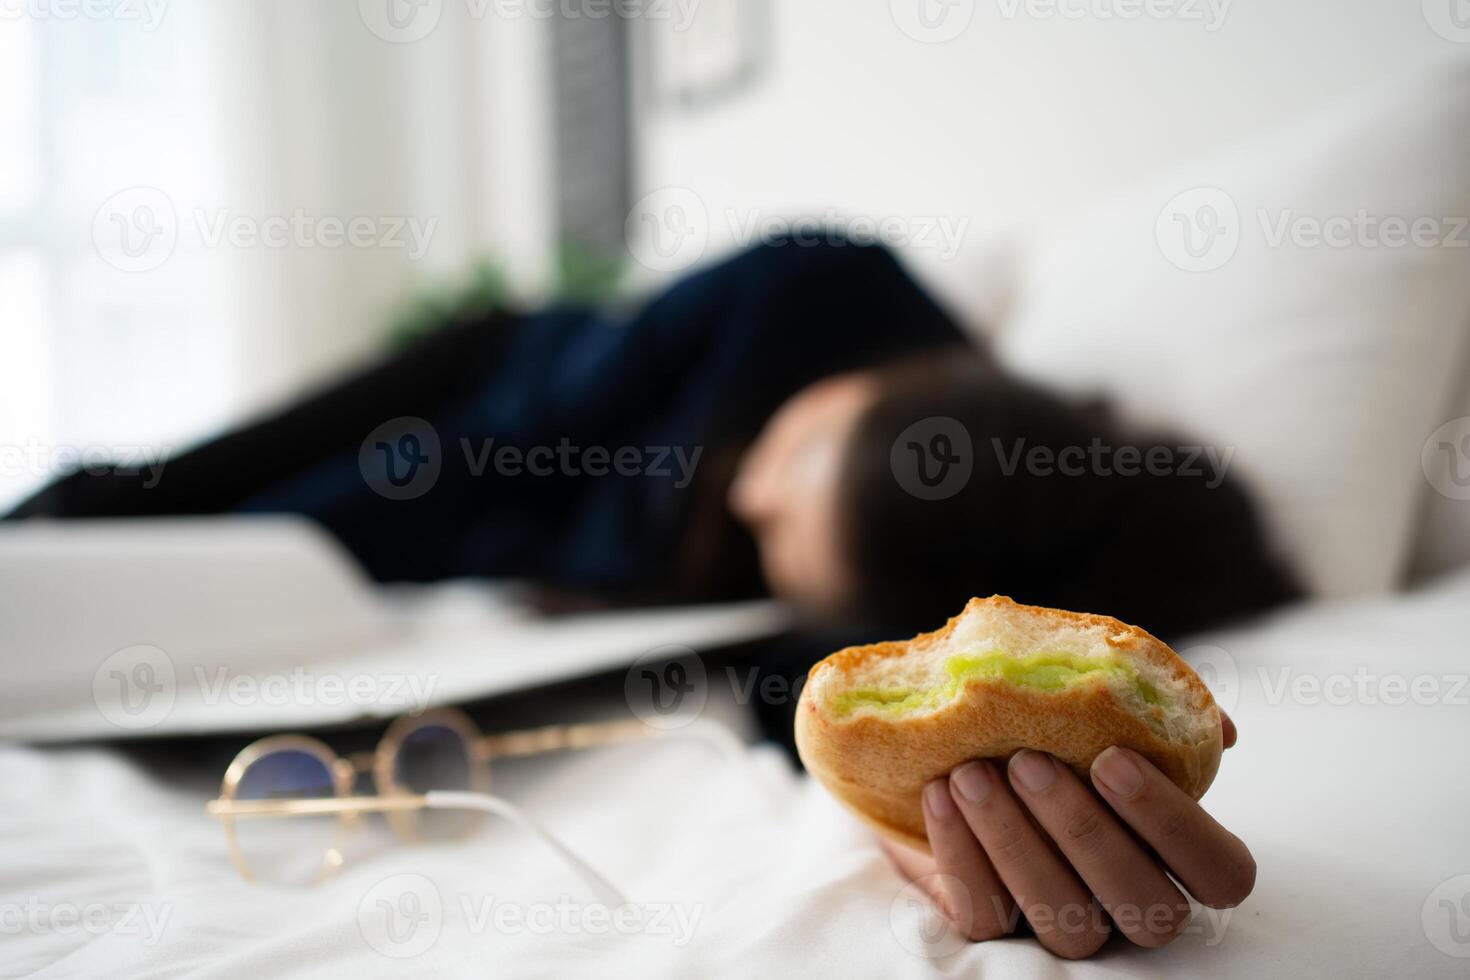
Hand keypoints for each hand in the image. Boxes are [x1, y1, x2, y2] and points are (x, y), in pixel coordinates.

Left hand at [882, 713, 1253, 958]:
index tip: (1112, 758)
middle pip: (1146, 906)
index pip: (1220, 871)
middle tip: (1028, 761)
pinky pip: (986, 918)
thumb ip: (1161, 712)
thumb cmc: (1046, 726)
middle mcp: (1131, 899)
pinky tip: (941, 795)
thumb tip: (1216, 725)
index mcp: (1175, 850)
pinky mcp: (996, 930)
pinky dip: (962, 855)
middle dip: (1085, 832)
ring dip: (1015, 844)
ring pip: (1069, 924)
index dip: (1175, 824)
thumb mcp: (1102, 709)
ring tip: (971, 774)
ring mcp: (1066, 922)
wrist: (947, 748)